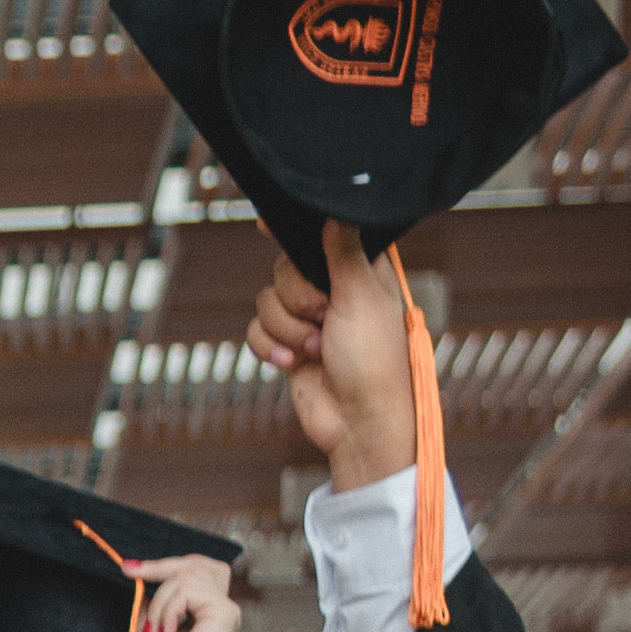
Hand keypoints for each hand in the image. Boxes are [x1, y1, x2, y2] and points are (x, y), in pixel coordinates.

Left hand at [123, 552, 241, 631]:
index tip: (129, 568)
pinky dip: (167, 610)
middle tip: (130, 572)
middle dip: (158, 567)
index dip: (165, 564)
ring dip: (159, 604)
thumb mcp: (151, 624)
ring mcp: (225, 608)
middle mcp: (220, 607)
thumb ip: (155, 598)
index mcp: (206, 610)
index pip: (194, 569)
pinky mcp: (224, 612)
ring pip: (184, 576)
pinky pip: (187, 590)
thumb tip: (144, 572)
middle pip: (194, 564)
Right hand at [241, 224, 422, 495]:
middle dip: (297, 298)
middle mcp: (331, 289)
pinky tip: (292, 363)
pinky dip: (269, 347)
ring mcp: (308, 319)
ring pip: (266, 300)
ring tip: (317, 349)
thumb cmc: (374, 362)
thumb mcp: (361, 297)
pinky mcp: (288, 345)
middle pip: (283, 267)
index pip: (322, 233)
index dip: (295, 227)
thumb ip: (343, 251)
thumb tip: (335, 209)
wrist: (359, 422)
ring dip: (287, 329)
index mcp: (359, 269)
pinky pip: (256, 331)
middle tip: (324, 316)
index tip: (267, 223)